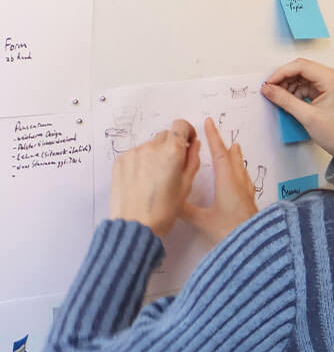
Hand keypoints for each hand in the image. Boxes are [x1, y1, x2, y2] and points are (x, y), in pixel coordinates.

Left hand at [109, 120, 200, 238]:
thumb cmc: (164, 210)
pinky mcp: (121, 160)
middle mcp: (152, 147)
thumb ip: (192, 160)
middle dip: (171, 146)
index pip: (180, 126)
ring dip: (155, 155)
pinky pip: (136, 154)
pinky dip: (141, 162)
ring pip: (150, 145)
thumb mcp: (186, 185)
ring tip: (155, 178)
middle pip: (165, 135)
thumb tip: (194, 145)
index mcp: (172, 152)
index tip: (187, 143)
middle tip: (172, 167)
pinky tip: (142, 181)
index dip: (186, 132)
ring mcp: (134, 153)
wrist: (135, 225)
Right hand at [181, 117, 257, 243]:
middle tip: (222, 136)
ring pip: (242, 170)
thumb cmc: (229, 232)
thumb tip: (170, 201)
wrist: (255, 249)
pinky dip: (242, 173)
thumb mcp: (202, 221)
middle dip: (226, 146)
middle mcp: (239, 184)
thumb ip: (185, 210)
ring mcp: (247, 194)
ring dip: (237, 158)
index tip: (209, 123)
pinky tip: (243, 180)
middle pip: (233, 159)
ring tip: (236, 150)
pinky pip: (246, 182)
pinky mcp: (251, 204)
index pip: (220, 154)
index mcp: (227, 183)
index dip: (213, 138)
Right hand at [261, 58, 333, 160]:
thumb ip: (285, 101)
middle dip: (283, 78)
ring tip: (278, 97)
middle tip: (270, 89)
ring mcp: (328, 82)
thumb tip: (269, 90)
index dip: (282, 72)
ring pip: (301, 76)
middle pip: (300, 68)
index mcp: (331, 79)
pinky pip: (304, 84)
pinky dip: (294, 90)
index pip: (301, 66)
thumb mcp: (307, 116)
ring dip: (288, 85)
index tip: (269, 82)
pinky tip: (288, 100)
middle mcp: (331, 77)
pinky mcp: (324, 89)